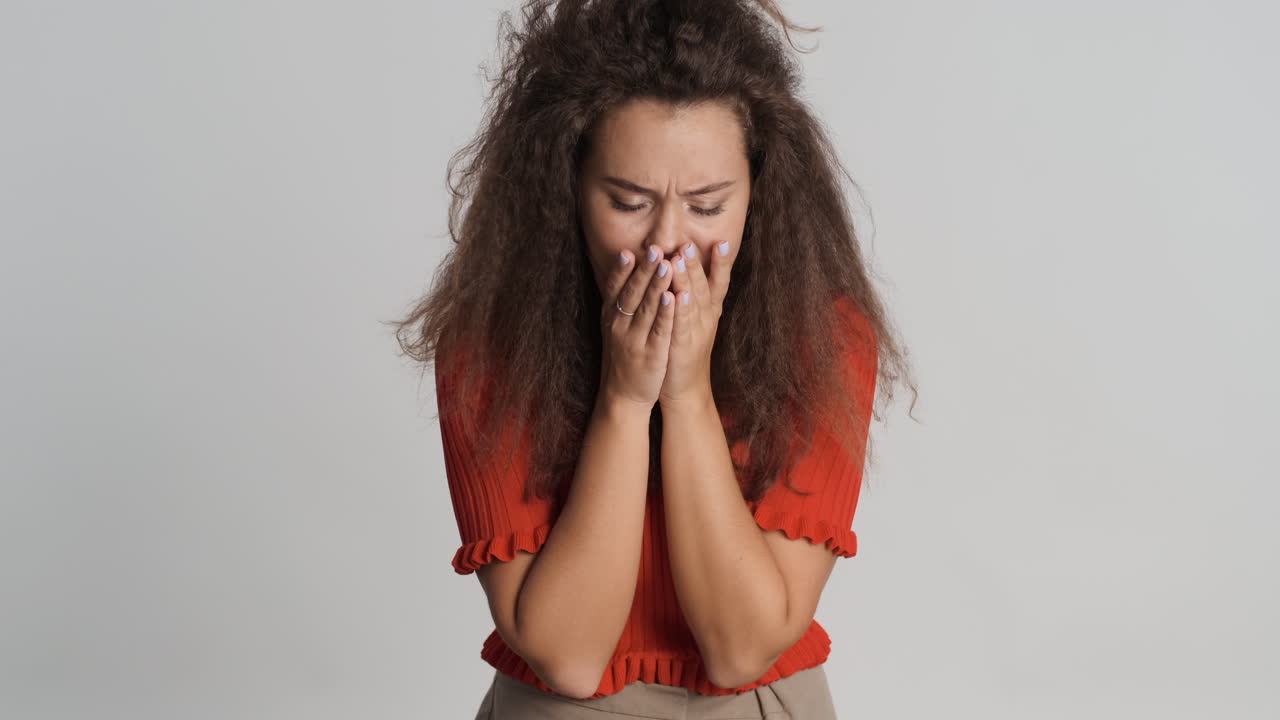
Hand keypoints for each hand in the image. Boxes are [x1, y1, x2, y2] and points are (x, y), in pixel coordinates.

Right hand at [599, 244, 676, 411]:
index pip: (615, 288)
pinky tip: (673, 297)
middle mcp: (619, 325)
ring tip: (667, 265)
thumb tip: (625, 265)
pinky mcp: (651, 354)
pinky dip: (666, 313)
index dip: (623, 270)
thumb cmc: (623, 354)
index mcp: (611, 316)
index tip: (631, 250)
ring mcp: (634, 340)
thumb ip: (620, 299)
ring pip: (647, 308)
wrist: (623, 395)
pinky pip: (659, 330)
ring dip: (657, 286)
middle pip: (632, 293)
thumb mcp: (614, 325)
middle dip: (644, 270)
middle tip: (654, 249)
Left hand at [658, 240, 733, 409]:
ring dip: (687, 279)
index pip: (718, 283)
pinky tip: (678, 295)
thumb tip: (689, 267)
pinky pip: (682, 325)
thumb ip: (693, 295)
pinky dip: (681, 310)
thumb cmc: (685, 349)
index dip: (721, 264)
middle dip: (697, 263)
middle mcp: (706, 318)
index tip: (721, 241)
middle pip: (703, 286)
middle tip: (689, 242)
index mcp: (708, 311)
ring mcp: (696, 332)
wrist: (683, 387)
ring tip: (681, 259)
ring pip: (693, 301)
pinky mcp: (683, 346)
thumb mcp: (694, 320)